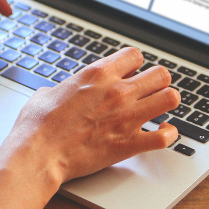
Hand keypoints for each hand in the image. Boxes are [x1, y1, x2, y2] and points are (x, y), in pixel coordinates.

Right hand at [0, 48, 181, 184]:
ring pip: (170, 98)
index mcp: (98, 74)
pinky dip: (168, 135)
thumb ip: (65, 87)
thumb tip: (64, 92)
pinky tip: (162, 132)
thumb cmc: (38, 124)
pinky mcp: (130, 143)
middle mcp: (118, 91)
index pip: (135, 55)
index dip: (134, 64)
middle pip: (161, 74)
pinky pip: (165, 137)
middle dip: (157, 81)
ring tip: (158, 108)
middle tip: (148, 90)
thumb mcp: (47, 92)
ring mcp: (127, 117)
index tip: (130, 73)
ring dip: (166, 102)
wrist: (38, 153)